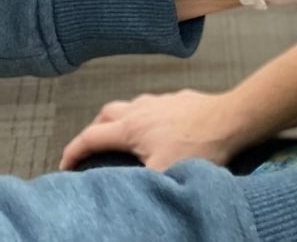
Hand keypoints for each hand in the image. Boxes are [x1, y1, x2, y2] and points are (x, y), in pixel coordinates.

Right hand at [58, 90, 250, 170]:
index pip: (91, 138)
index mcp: (131, 127)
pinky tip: (157, 129)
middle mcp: (140, 109)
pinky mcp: (179, 99)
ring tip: (122, 139)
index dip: (73, 152)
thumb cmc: (200, 146)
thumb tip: (126, 197)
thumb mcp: (165, 173)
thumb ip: (141, 185)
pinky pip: (152, 105)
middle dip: (92, 131)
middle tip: (91, 149)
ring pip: (129, 106)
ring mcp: (160, 101)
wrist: (232, 119)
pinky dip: (144, 116)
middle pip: (105, 115)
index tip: (64, 166)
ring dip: (118, 121)